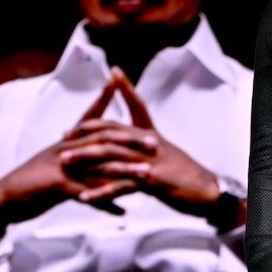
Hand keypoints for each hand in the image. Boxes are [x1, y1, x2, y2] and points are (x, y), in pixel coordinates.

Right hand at [0, 74, 130, 237]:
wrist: (3, 200)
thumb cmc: (29, 183)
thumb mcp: (52, 164)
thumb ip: (72, 157)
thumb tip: (89, 153)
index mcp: (65, 144)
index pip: (88, 118)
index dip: (102, 100)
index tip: (118, 83)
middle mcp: (64, 151)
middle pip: (102, 141)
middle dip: (130, 141)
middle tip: (155, 143)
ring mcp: (60, 168)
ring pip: (98, 167)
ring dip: (124, 172)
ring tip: (146, 176)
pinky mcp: (56, 187)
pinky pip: (85, 195)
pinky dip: (105, 203)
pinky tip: (123, 211)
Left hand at [61, 67, 219, 213]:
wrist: (207, 192)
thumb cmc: (187, 174)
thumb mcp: (168, 153)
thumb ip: (150, 146)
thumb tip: (140, 141)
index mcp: (153, 135)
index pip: (137, 105)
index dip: (126, 88)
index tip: (113, 73)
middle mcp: (149, 143)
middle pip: (112, 131)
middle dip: (86, 131)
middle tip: (64, 135)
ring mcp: (149, 161)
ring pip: (111, 155)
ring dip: (84, 159)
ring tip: (64, 162)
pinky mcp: (150, 181)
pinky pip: (119, 186)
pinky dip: (100, 193)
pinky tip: (83, 197)